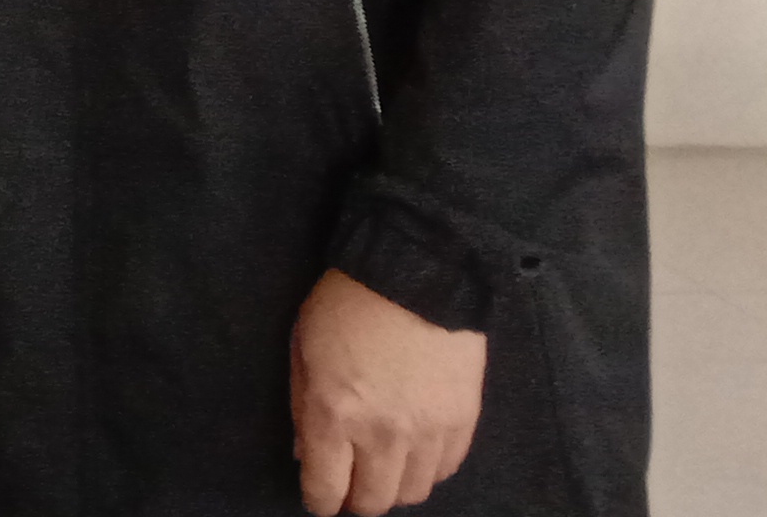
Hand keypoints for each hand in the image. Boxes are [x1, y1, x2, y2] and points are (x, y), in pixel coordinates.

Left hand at [292, 269, 485, 513]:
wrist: (417, 273)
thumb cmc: (346, 304)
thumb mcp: (302, 350)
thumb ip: (302, 408)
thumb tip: (305, 453)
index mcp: (334, 414)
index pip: (326, 489)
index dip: (319, 501)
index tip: (318, 497)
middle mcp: (383, 433)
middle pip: (373, 501)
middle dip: (355, 500)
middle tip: (349, 483)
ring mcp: (429, 430)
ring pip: (413, 492)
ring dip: (394, 487)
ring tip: (382, 468)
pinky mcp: (464, 420)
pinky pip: (446, 468)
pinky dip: (427, 469)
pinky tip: (414, 452)